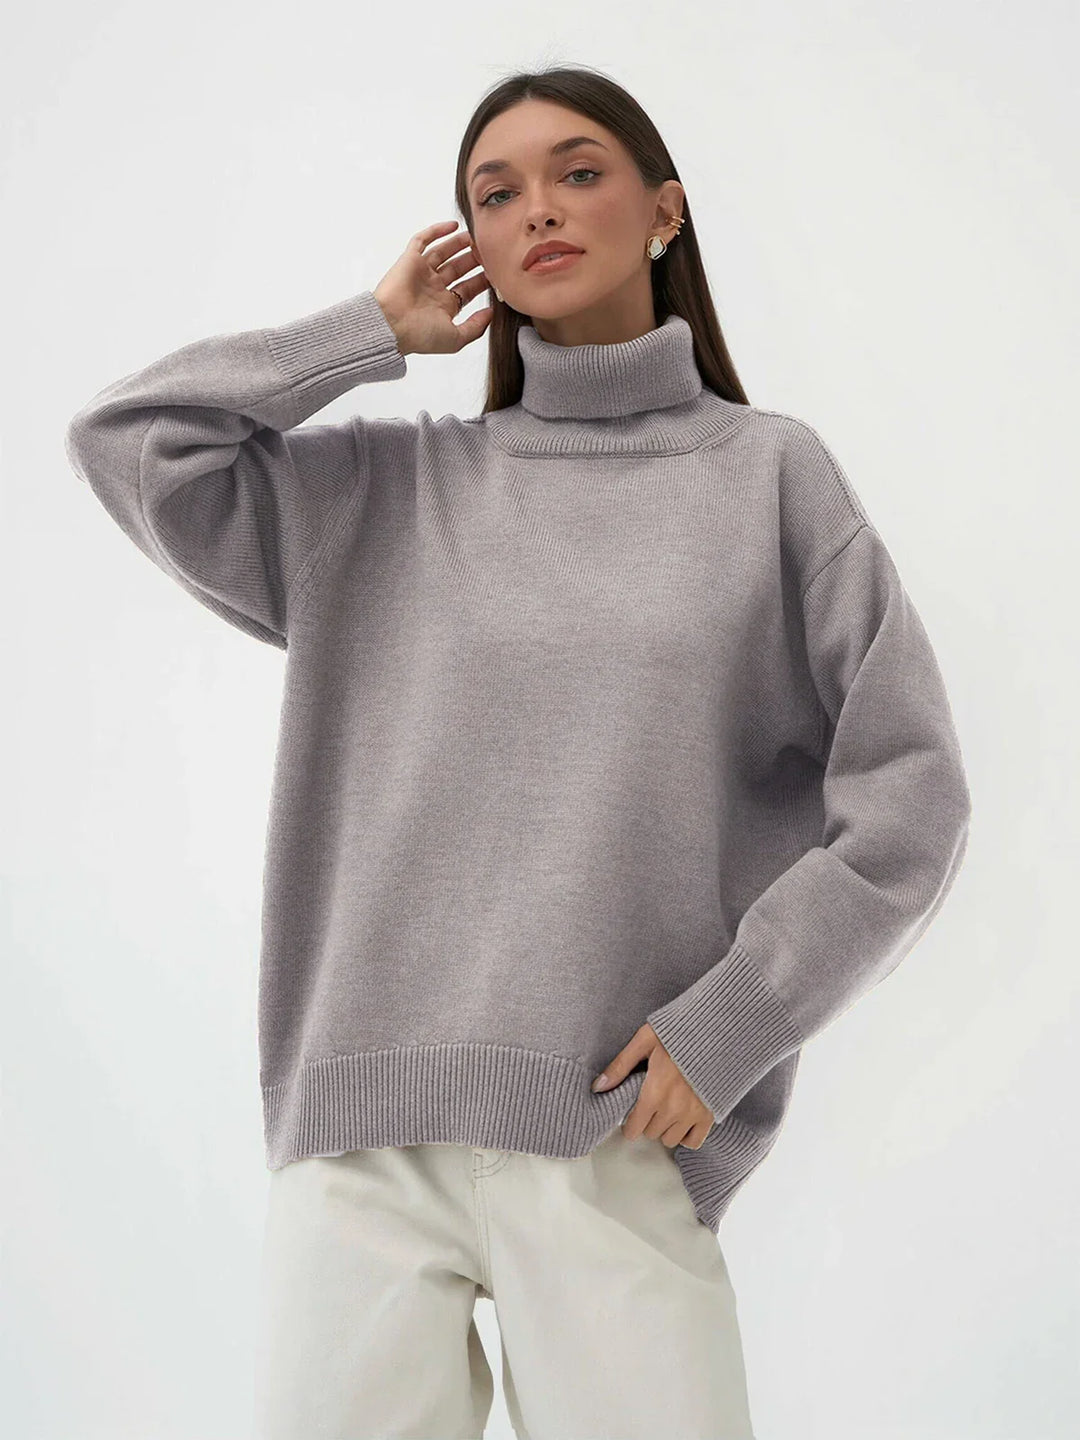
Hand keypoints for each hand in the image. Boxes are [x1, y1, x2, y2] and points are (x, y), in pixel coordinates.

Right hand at [373, 220, 493, 356]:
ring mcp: (421, 273)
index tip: (498, 273)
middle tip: (490, 251)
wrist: (391, 326)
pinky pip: (422, 240)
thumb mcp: (456, 339)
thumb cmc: (420, 335)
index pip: (467, 289)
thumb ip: (476, 327)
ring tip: (476, 236)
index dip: (482, 281)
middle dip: (473, 260)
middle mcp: (432, 288)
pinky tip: (454, 225)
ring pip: (443, 252)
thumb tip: (491, 313)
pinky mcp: (409, 260)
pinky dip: (436, 231)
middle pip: (457, 268)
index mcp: (443, 306)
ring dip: (459, 244)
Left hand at [591, 1022, 713, 1149]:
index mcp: (654, 1092)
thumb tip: (598, 1086)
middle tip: (649, 1106)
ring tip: (665, 1111)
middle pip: (650, 1133)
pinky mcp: (709, 1115)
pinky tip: (682, 1121)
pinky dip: (686, 1136)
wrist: (715, 1033)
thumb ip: (621, 1065)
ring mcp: (692, 1114)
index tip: (631, 1116)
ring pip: (670, 1140)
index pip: (634, 1128)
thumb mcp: (644, 1041)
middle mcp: (672, 1109)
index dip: (629, 1124)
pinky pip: (694, 1142)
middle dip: (646, 1122)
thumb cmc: (678, 1034)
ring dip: (664, 1129)